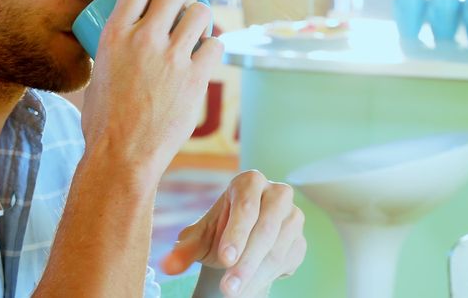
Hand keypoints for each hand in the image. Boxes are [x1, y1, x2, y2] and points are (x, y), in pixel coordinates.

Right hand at [80, 0, 222, 178]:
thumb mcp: (98, 72)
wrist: (122, 156)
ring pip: (201, 13)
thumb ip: (112, 50)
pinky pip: (215, 46)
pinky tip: (206, 53)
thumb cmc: (103, 121)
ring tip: (196, 28)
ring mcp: (172, 58)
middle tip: (183, 4)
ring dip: (201, 17)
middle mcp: (144, 38)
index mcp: (115, 33)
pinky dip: (212, 47)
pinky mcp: (195, 78)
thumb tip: (123, 37)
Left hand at [161, 170, 305, 296]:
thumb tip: (167, 266)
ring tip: (234, 292)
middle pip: (266, 229)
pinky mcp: (300, 241)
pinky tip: (248, 288)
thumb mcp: (199, 239)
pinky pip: (286, 262)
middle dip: (246, 262)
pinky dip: (266, 278)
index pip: (247, 206)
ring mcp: (293, 217)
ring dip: (255, 274)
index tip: (225, 259)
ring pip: (277, 249)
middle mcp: (277, 193)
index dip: (237, 234)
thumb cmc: (218, 233)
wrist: (240, 244)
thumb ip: (184, 250)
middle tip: (229, 289)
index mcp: (250, 182)